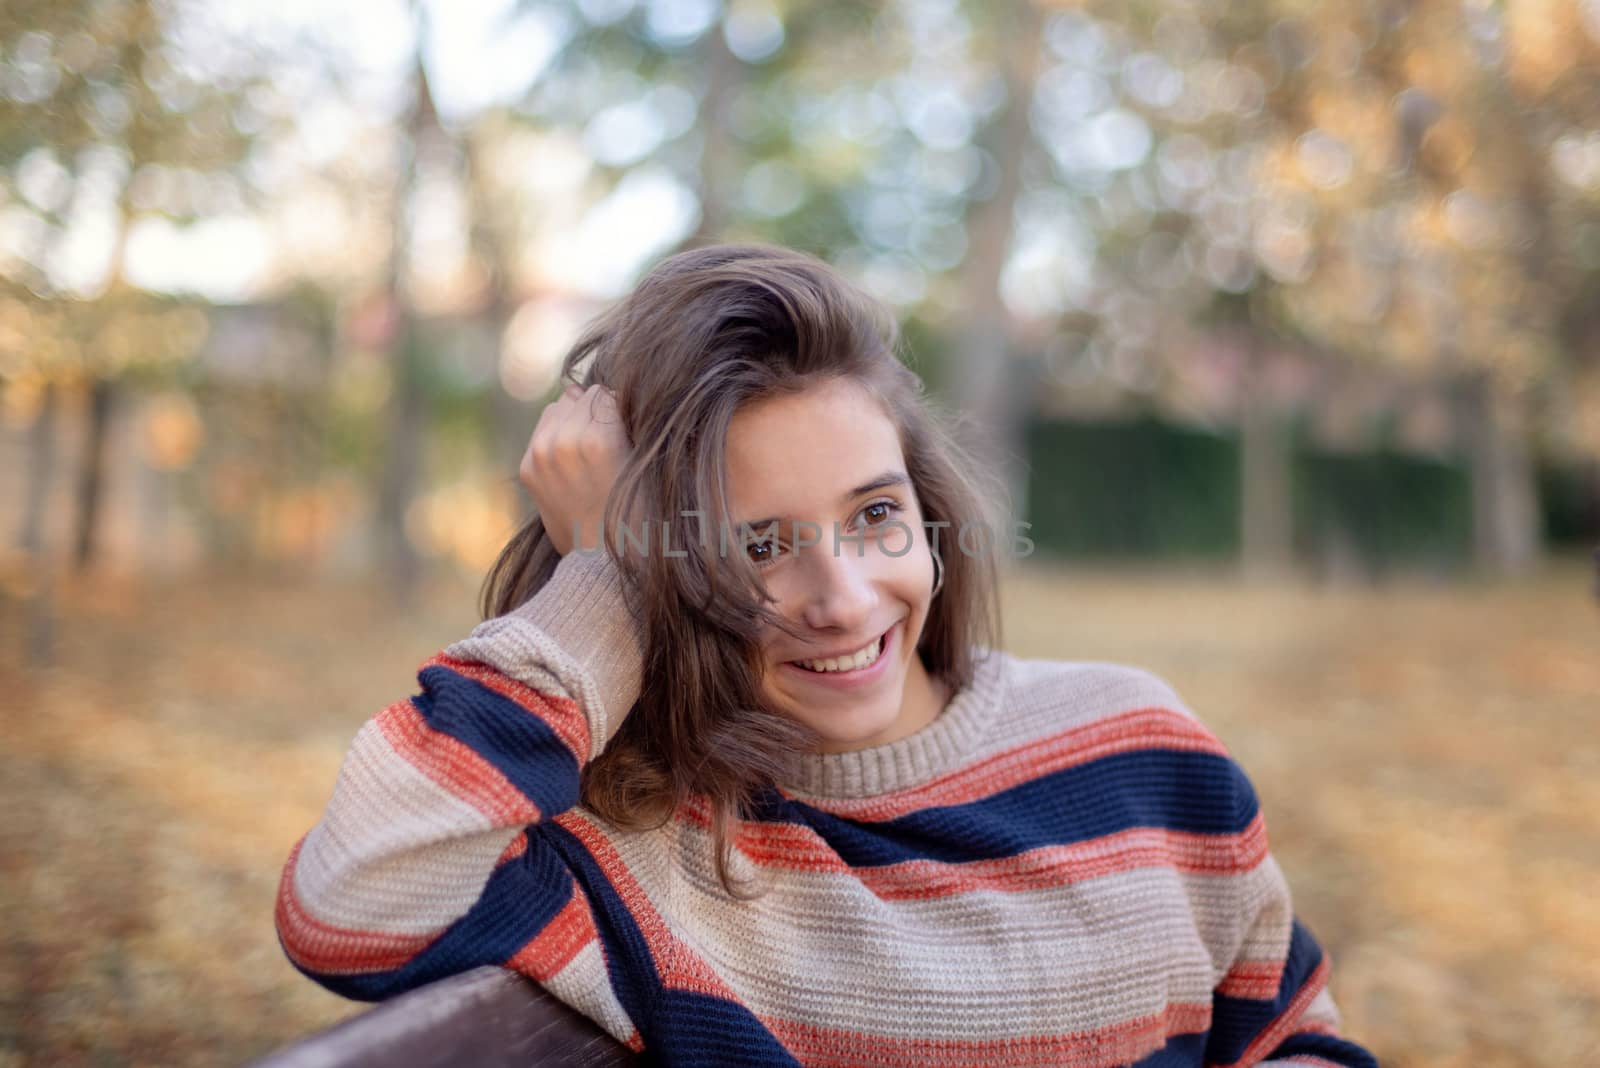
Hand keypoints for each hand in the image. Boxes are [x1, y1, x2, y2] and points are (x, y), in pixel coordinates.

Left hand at [521, 383, 631, 555]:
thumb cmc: (639, 518)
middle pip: (584, 394)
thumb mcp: (646, 467)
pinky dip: (558, 436)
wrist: (602, 566)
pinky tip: (574, 462)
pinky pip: (544, 428)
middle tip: (614, 443)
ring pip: (560, 406)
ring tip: (592, 450)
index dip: (625, 409)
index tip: (632, 432)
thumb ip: (631, 423)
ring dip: (577, 419)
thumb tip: (612, 392)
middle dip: (599, 412)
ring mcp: (540, 455)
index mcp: (598, 440)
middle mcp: (563, 442)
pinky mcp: (527, 467)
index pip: (609, 392)